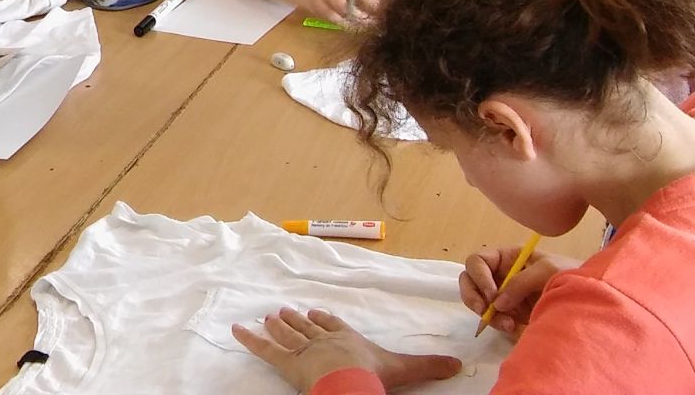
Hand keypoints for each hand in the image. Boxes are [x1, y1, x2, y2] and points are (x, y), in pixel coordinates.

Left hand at [233, 308, 461, 392]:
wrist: (350, 382)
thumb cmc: (374, 375)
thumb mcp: (404, 371)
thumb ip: (428, 367)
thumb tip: (459, 364)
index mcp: (348, 338)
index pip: (335, 325)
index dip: (325, 320)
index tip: (317, 312)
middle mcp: (324, 340)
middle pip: (309, 328)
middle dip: (297, 320)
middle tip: (285, 311)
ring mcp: (304, 350)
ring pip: (289, 336)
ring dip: (279, 326)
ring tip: (270, 317)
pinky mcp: (287, 364)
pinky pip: (264, 351)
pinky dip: (249, 340)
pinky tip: (235, 331)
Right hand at [458, 246, 573, 339]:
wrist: (585, 299)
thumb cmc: (567, 275)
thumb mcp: (547, 270)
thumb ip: (521, 281)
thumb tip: (497, 302)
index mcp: (507, 257)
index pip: (478, 261)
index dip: (479, 276)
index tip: (492, 295)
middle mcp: (499, 274)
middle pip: (469, 280)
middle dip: (472, 296)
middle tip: (484, 311)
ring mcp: (502, 294)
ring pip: (478, 302)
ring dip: (486, 314)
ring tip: (507, 325)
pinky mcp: (508, 313)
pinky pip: (491, 318)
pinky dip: (496, 324)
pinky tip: (512, 328)